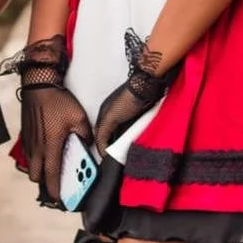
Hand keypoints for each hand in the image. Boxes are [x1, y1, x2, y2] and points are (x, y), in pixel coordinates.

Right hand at [21, 82, 93, 203]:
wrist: (38, 85)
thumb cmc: (58, 102)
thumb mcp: (79, 118)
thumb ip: (85, 136)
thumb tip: (87, 147)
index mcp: (50, 147)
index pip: (51, 177)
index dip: (56, 192)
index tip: (61, 201)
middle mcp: (36, 148)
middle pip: (36, 177)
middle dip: (46, 184)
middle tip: (58, 184)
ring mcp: (28, 142)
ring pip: (30, 167)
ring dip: (40, 171)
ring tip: (52, 169)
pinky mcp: (25, 135)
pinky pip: (28, 155)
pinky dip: (35, 159)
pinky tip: (45, 153)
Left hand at [92, 29, 173, 156]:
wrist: (142, 86)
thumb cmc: (142, 94)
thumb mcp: (135, 110)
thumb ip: (130, 121)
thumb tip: (130, 133)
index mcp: (110, 108)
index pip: (104, 128)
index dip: (105, 139)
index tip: (108, 149)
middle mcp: (105, 111)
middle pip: (100, 132)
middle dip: (103, 145)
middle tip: (106, 156)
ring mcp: (106, 114)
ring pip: (100, 135)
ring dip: (103, 147)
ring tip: (107, 157)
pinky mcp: (109, 118)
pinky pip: (102, 136)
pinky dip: (103, 146)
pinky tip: (106, 153)